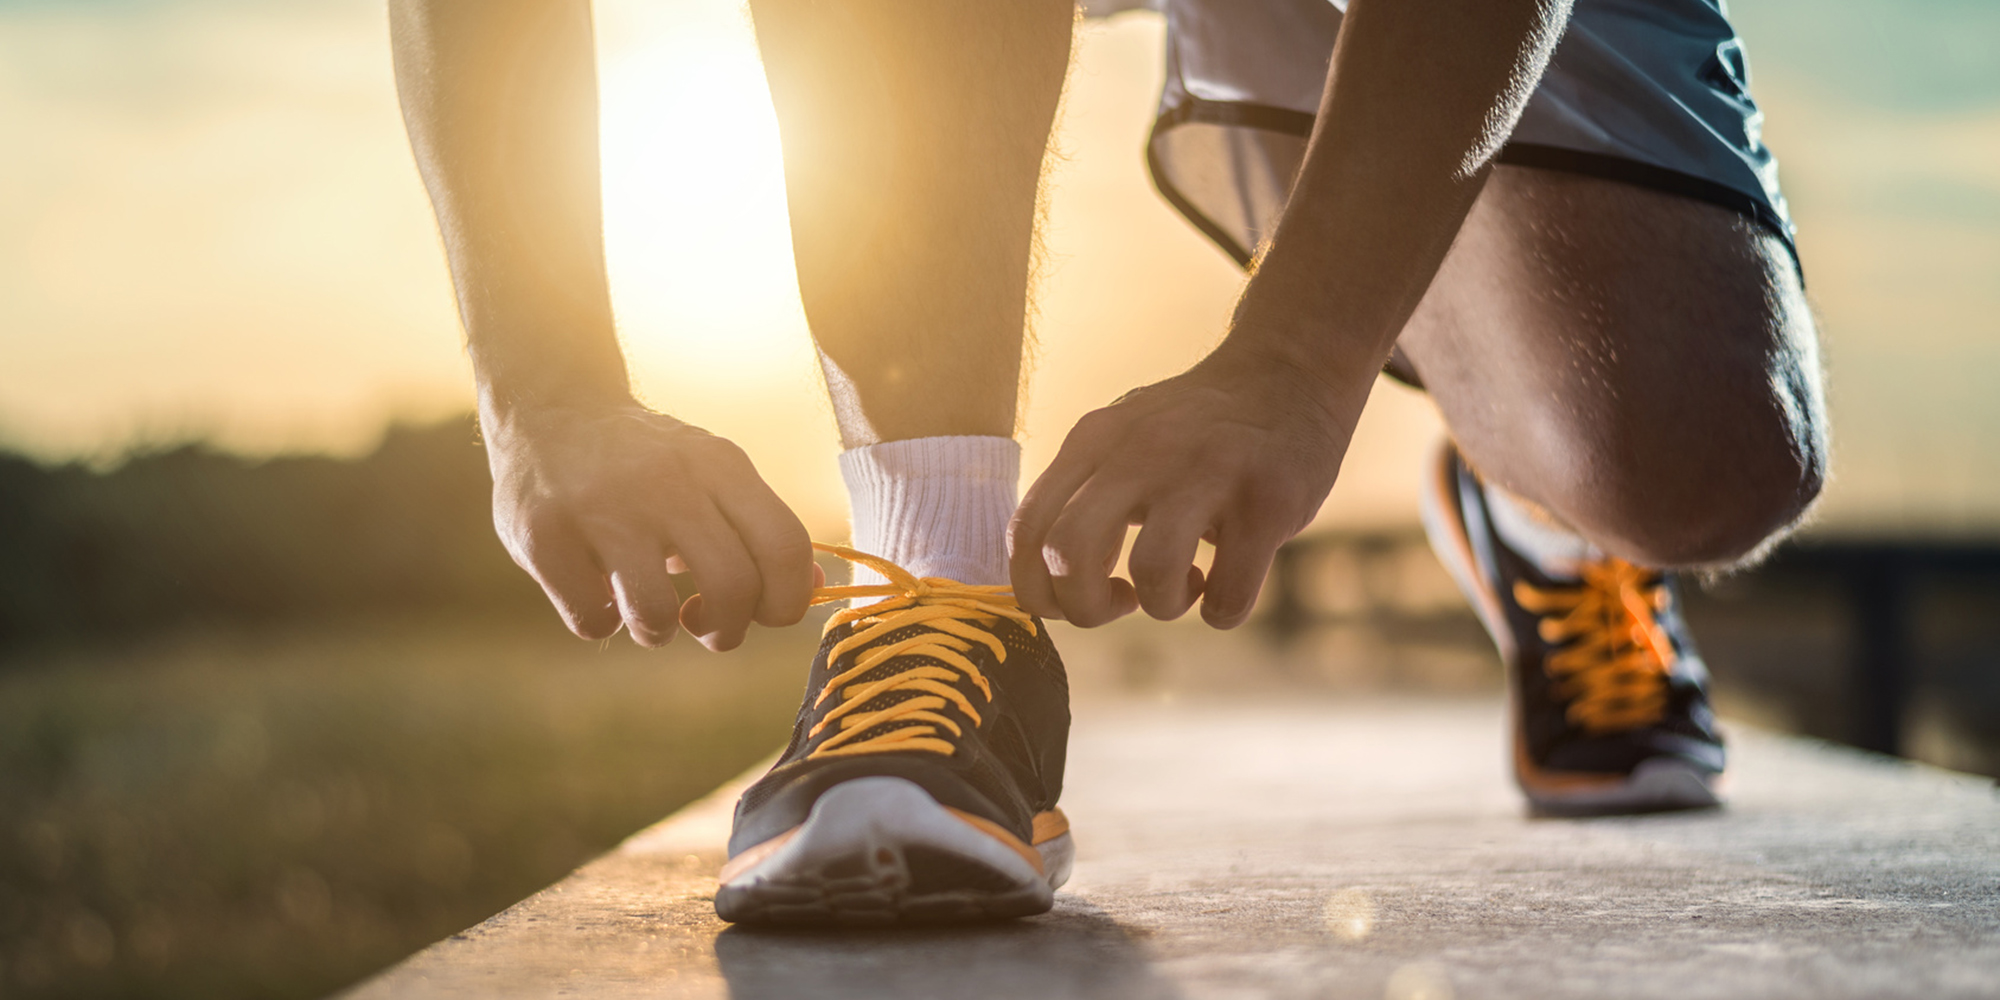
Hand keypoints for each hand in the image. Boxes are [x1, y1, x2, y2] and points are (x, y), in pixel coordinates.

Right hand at [484, 401, 816, 649]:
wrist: (551, 409)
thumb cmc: (648, 462)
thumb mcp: (714, 474)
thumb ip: (761, 530)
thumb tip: (812, 591)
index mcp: (720, 465)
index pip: (786, 546)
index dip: (786, 601)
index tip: (764, 614)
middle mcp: (666, 482)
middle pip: (733, 587)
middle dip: (727, 631)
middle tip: (706, 626)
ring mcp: (601, 508)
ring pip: (656, 615)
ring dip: (658, 632)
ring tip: (648, 612)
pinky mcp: (543, 534)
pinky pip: (591, 618)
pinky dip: (600, 621)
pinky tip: (597, 591)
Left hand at [1009, 353, 1360, 627]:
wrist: (1288, 374)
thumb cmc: (1196, 431)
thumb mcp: (1123, 440)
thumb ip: (1081, 495)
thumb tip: (1045, 586)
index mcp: (1095, 441)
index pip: (1027, 530)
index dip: (1038, 589)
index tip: (1072, 598)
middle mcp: (1143, 451)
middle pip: (1068, 551)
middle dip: (1085, 607)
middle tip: (1121, 603)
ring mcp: (1208, 473)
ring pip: (1151, 572)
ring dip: (1163, 605)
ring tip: (1184, 587)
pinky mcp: (1268, 502)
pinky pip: (1229, 592)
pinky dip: (1221, 612)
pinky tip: (1226, 587)